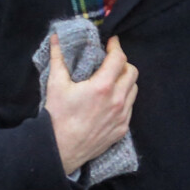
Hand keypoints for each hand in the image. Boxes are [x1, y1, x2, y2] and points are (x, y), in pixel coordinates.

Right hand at [45, 34, 138, 174]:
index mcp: (103, 87)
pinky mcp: (122, 129)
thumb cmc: (56, 118)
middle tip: (110, 62)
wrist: (57, 151)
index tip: (111, 42)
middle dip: (122, 63)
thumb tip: (56, 39)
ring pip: (134, 88)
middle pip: (132, 71)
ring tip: (111, 80)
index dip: (116, 46)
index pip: (119, 58)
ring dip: (125, 80)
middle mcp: (117, 100)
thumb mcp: (56, 85)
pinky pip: (131, 107)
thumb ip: (59, 58)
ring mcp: (122, 116)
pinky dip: (124, 98)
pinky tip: (111, 99)